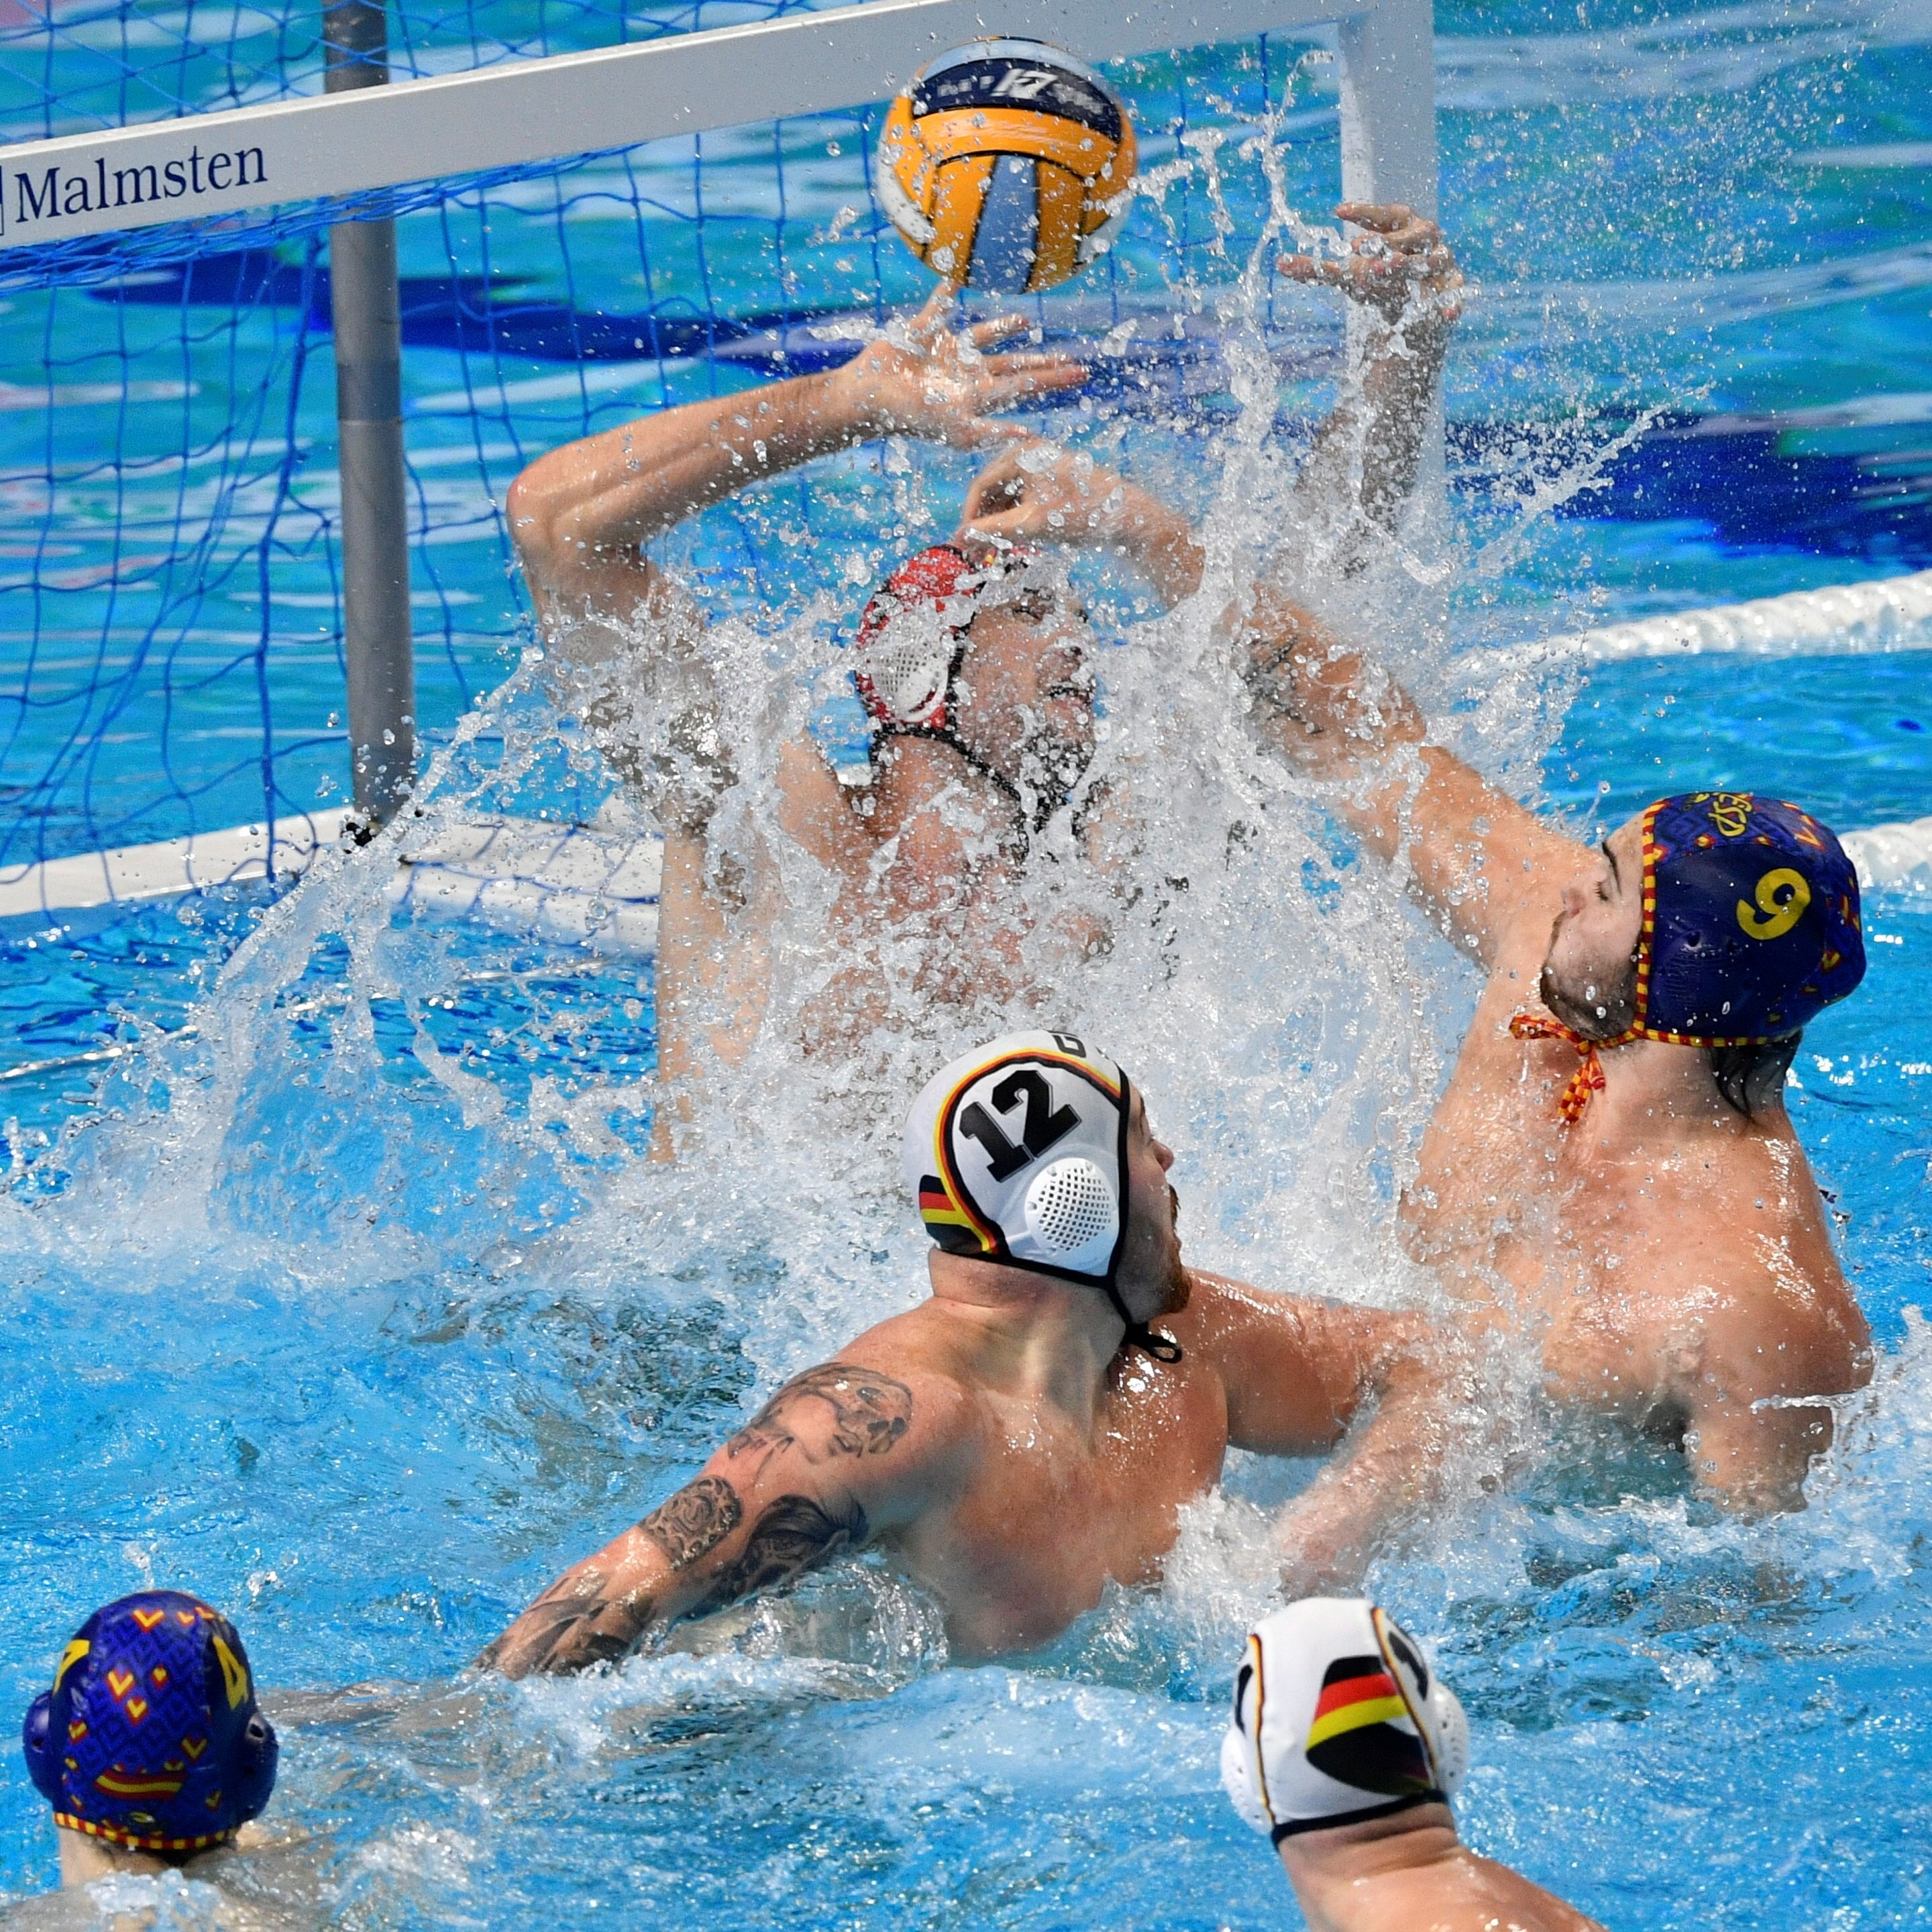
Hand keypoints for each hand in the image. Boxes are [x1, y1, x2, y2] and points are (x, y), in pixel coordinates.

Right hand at [827, 285, 1087, 448]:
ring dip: (1005, 329)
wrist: (868, 399)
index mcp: (978, 392)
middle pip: (1015, 367)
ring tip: (1028, 323)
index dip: (1053, 378)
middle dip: (1044, 365)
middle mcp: (967, 374)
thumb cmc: (911, 415)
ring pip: (985, 338)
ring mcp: (946, 355)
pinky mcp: (922, 336)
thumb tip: (1029, 437)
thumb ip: (991, 431)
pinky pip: (936, 310)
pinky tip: (951, 282)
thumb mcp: (955, 429)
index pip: (1025, 384)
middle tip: (1075, 362)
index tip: (1082, 374)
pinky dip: (943, 296)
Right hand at [954, 439, 1131, 549]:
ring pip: (1007, 495)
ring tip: (998, 551)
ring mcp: (1041, 462)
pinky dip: (1016, 517)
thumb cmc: (1081, 515)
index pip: (980, 485)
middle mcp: (1030, 451)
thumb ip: (992, 532)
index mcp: (1022, 454)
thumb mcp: (1032, 526)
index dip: (969, 517)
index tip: (964, 544)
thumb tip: (957, 539)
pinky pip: (1023, 496)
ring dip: (999, 522)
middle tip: (979, 553)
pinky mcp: (1052, 476)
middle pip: (993, 489)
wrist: (1127, 515)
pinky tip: (1017, 541)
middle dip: (985, 521)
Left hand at [1278, 203, 1462, 327]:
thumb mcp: (1348, 276)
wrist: (1412, 311)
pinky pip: (1456, 293)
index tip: (1337, 211)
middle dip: (1388, 243)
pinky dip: (1452, 303)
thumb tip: (1279, 264)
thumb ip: (1319, 269)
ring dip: (1410, 266)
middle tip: (1358, 253)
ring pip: (1434, 259)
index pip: (1386, 213)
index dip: (1365, 212)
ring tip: (1383, 271)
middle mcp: (1426, 238)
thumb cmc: (1380, 282)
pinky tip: (1447, 316)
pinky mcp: (1453, 288)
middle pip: (1412, 235)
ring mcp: (1444, 262)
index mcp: (1402, 225)